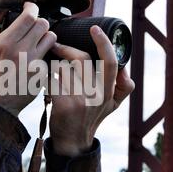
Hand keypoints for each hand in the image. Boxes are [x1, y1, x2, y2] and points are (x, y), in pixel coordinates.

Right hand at [0, 2, 56, 115]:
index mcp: (6, 43)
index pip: (29, 16)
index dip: (32, 8)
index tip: (29, 7)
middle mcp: (23, 51)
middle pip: (43, 24)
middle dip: (38, 21)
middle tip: (32, 25)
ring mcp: (35, 63)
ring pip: (51, 38)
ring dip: (44, 36)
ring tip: (35, 40)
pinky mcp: (42, 74)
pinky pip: (48, 56)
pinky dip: (41, 55)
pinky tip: (32, 60)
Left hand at [48, 25, 134, 156]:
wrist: (73, 142)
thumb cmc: (92, 117)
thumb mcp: (112, 105)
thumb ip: (123, 87)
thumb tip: (127, 69)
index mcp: (110, 91)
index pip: (110, 61)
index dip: (103, 42)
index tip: (94, 28)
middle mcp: (97, 94)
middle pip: (80, 59)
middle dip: (66, 49)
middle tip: (56, 45)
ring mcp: (80, 99)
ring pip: (62, 67)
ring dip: (54, 67)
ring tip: (51, 72)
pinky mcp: (63, 104)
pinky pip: (51, 80)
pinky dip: (45, 79)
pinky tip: (46, 85)